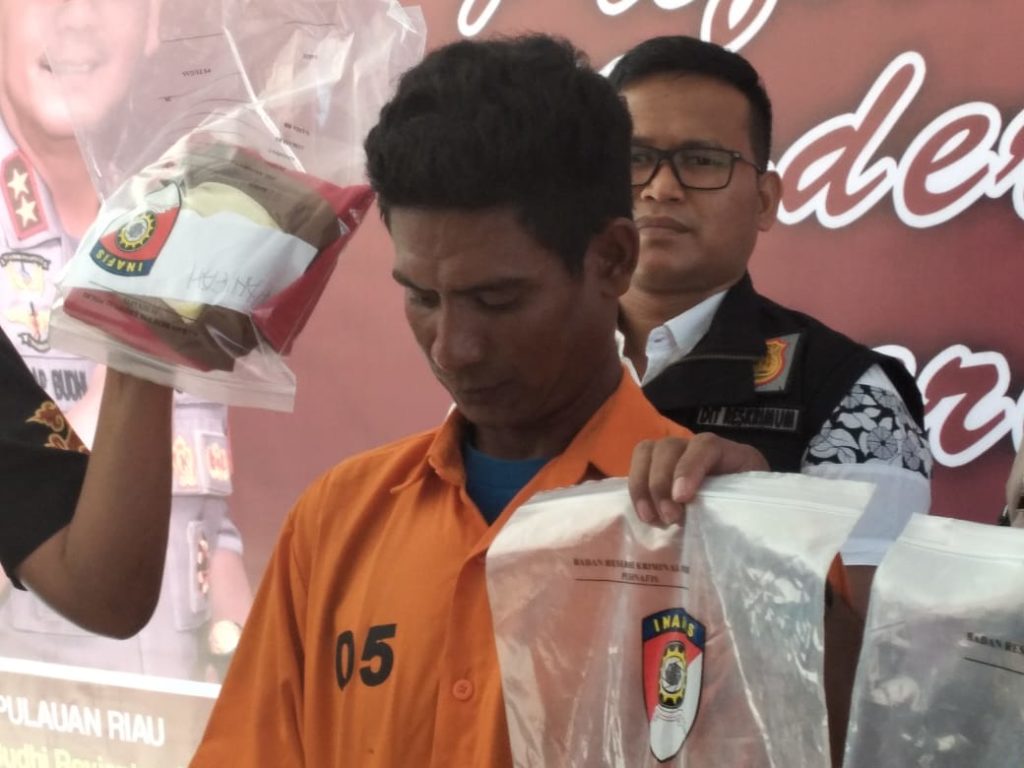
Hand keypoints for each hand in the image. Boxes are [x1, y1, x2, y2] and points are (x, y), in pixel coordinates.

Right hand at [628, 433, 768, 524]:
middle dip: (661, 482)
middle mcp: (697, 448)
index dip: (689, 467)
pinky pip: (637, 467)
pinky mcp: (658, 471)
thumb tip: (718, 528)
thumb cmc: (749, 513)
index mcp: (730, 454)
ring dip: (642, 485)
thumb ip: (737, 511)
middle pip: (668, 447)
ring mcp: (674, 456)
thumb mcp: (750, 509)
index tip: (681, 497)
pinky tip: (644, 514)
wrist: (745, 515)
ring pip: (646, 451)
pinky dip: (635, 489)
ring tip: (649, 517)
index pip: (705, 446)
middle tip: (668, 517)